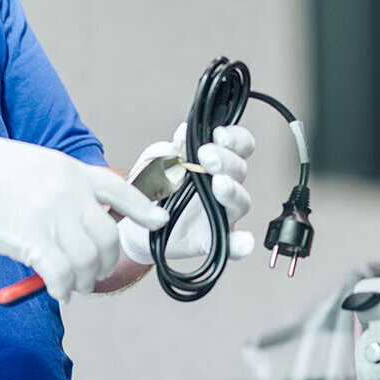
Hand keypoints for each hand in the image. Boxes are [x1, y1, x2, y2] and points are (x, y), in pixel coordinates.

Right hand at [0, 123, 168, 297]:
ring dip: (85, 280)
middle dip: (106, 262)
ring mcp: (51, 217)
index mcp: (71, 172)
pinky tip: (58, 291)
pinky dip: (64, 288)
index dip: (143, 208)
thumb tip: (77, 218)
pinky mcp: (31, 241)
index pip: (119, 191)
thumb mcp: (36, 164)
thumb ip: (62, 187)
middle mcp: (69, 194)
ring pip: (87, 261)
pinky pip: (61, 274)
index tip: (158, 221)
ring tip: (75, 285)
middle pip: (107, 238)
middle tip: (95, 273)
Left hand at [118, 122, 256, 264]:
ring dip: (232, 191)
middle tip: (206, 156)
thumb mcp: (152, 165)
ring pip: (240, 201)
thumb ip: (166, 150)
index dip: (234, 138)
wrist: (137, 225)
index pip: (236, 145)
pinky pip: (232, 245)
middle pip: (239, 169)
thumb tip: (181, 134)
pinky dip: (241, 244)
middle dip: (226, 160)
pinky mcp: (213, 240)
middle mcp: (222, 186)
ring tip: (219, 184)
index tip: (219, 134)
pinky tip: (243, 242)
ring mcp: (221, 214)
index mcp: (211, 163)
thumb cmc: (152, 190)